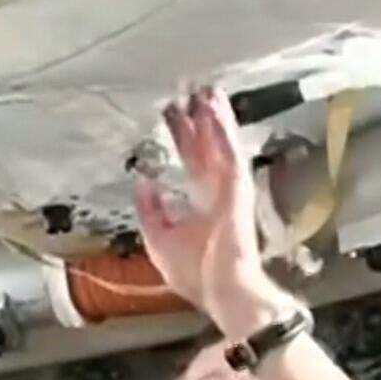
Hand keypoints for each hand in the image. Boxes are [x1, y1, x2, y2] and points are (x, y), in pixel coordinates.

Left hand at [133, 87, 296, 339]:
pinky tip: (216, 109)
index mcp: (199, 202)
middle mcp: (215, 190)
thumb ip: (149, 207)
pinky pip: (231, 153)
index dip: (180, 137)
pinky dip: (223, 131)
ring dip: (214, 116)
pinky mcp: (239, 189)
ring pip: (220, 143)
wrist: (223, 290)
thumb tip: (142, 179)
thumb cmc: (193, 271)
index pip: (189, 160)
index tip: (170, 113)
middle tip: (184, 91)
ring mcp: (229, 188)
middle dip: (194, 120)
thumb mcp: (157, 236)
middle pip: (204, 146)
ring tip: (206, 89)